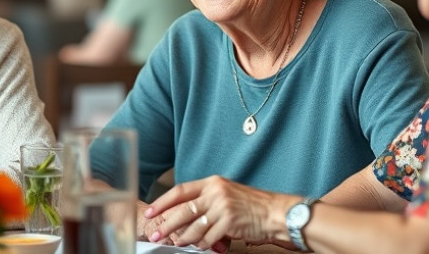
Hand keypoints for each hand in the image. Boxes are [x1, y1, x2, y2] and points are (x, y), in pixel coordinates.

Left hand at [143, 176, 295, 250]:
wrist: (277, 213)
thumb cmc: (254, 205)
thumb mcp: (228, 194)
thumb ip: (208, 200)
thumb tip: (187, 213)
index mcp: (213, 183)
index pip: (180, 191)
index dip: (163, 202)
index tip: (151, 211)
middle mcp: (216, 192)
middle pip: (183, 210)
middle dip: (166, 223)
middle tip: (157, 233)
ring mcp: (222, 207)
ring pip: (194, 226)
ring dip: (183, 237)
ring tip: (176, 242)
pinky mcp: (230, 222)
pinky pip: (209, 238)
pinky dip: (202, 244)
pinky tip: (200, 246)